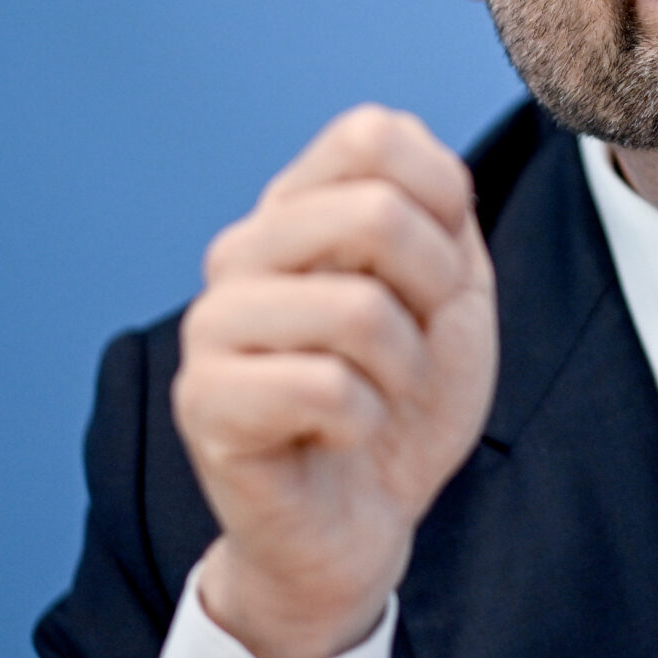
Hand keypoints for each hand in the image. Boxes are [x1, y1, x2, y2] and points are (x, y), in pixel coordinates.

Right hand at [173, 106, 496, 657]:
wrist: (361, 524)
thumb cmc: (402, 405)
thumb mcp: (451, 295)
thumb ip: (442, 213)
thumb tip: (425, 158)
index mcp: (297, 209)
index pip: (371, 132)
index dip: (443, 197)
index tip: (440, 270)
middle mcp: (243, 252)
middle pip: (373, 210)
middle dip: (435, 289)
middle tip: (417, 344)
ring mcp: (214, 324)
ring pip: (355, 307)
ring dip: (403, 367)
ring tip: (380, 394)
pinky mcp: (206, 401)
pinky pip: (326, 387)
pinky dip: (367, 419)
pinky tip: (343, 435)